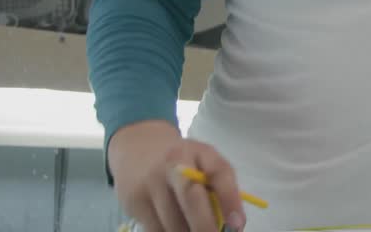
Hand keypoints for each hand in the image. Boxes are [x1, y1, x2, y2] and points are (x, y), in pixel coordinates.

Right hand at [108, 119, 246, 231]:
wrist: (138, 146)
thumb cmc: (184, 159)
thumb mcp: (205, 161)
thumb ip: (221, 186)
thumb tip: (234, 226)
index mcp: (200, 152)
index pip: (219, 173)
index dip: (230, 200)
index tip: (237, 226)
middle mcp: (173, 164)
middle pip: (191, 198)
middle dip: (205, 226)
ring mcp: (150, 183)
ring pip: (172, 222)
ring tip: (195, 230)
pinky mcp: (133, 202)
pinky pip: (155, 230)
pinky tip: (176, 229)